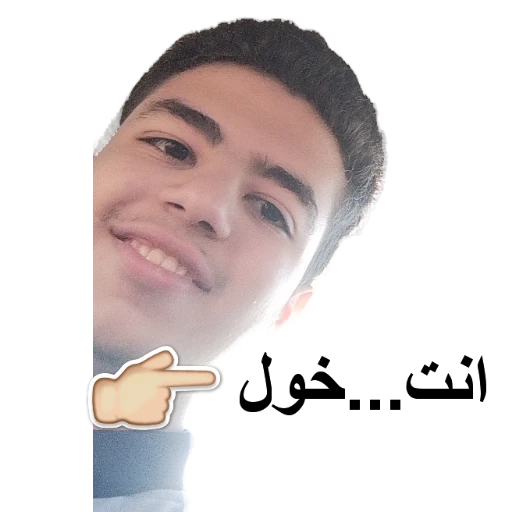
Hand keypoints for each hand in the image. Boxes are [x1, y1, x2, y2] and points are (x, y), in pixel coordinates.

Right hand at [89, 347, 219, 427]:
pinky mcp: (157, 419)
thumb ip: (159, 361)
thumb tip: (172, 357)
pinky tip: (142, 408)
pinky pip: (161, 414)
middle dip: (160, 389)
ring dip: (156, 400)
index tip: (216, 377)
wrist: (110, 403)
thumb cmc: (125, 383)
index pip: (184, 377)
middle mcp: (162, 393)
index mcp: (159, 379)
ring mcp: (160, 408)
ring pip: (166, 402)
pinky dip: (154, 412)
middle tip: (143, 389)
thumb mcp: (141, 366)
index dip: (201, 378)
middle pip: (171, 390)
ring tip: (140, 398)